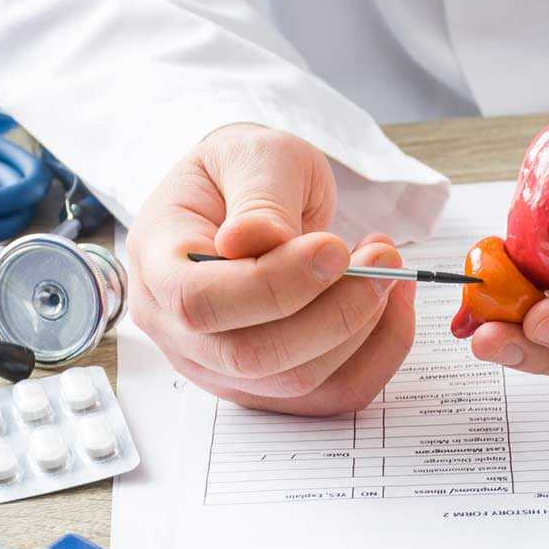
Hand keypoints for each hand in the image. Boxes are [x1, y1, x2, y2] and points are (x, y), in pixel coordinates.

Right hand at [128, 124, 415, 414]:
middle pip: (249, 357)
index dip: (273, 286)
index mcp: (156, 262)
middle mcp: (175, 328)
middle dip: (333, 314)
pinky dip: (376, 353)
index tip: (335, 248)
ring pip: (296, 382)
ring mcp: (218, 365)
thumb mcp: (251, 153)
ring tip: (387, 266)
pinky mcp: (266, 383)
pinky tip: (391, 302)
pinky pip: (330, 395)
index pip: (199, 302)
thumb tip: (255, 239)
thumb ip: (258, 195)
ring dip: (361, 329)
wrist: (246, 195)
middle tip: (382, 259)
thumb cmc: (242, 171)